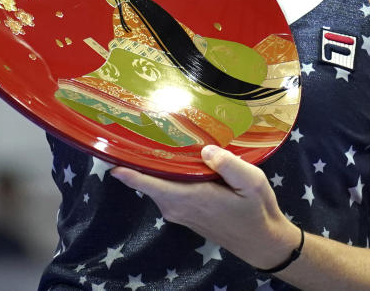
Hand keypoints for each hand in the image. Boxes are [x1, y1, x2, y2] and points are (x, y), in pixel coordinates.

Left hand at [111, 145, 296, 268]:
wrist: (262, 243)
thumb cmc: (257, 212)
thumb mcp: (252, 183)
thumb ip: (229, 165)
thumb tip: (205, 149)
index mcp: (188, 198)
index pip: (147, 182)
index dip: (125, 169)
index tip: (106, 152)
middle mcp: (176, 206)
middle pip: (147, 178)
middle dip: (136, 156)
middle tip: (130, 125)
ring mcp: (178, 211)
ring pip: (155, 182)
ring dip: (151, 163)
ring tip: (149, 133)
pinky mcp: (183, 211)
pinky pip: (165, 188)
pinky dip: (163, 172)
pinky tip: (171, 154)